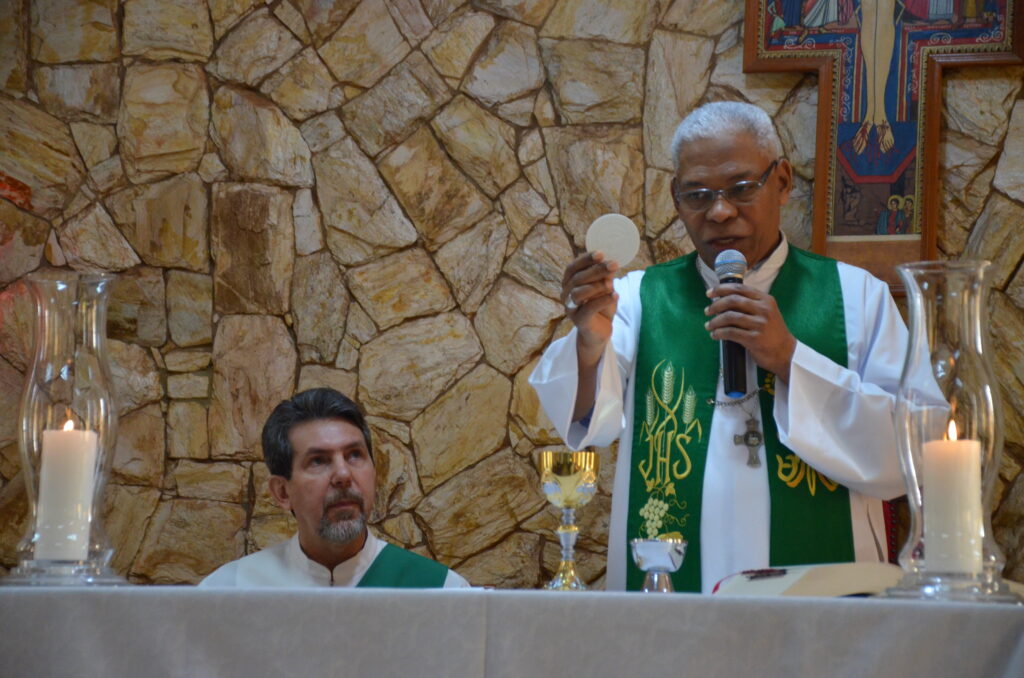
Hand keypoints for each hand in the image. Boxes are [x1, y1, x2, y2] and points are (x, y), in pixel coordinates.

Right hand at [563, 252, 618, 369]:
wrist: (599, 331)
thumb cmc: (600, 305)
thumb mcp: (605, 288)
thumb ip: (605, 277)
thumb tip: (611, 263)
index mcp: (569, 282)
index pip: (573, 267)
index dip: (585, 260)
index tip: (600, 253)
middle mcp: (566, 294)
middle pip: (577, 279)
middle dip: (596, 270)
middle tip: (613, 265)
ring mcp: (570, 308)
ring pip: (579, 293)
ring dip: (597, 286)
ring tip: (612, 284)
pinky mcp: (579, 321)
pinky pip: (588, 309)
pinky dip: (603, 301)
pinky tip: (615, 296)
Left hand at [704, 283, 796, 382]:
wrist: (786, 353)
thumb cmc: (772, 332)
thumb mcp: (766, 312)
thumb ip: (750, 304)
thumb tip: (723, 300)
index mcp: (765, 300)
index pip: (739, 289)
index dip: (721, 289)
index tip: (709, 293)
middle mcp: (763, 309)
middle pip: (732, 301)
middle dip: (716, 305)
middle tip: (707, 311)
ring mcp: (760, 324)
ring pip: (729, 317)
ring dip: (715, 321)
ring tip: (709, 326)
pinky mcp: (754, 339)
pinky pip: (730, 333)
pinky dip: (719, 333)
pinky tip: (715, 335)